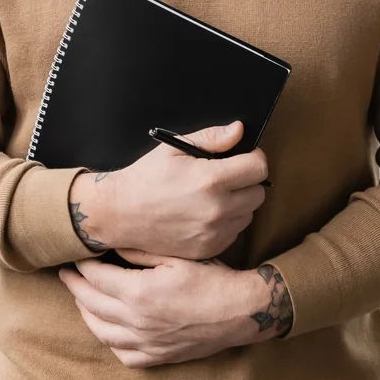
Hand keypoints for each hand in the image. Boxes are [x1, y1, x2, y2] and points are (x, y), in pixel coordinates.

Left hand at [59, 250, 291, 367]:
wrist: (239, 311)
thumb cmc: (210, 277)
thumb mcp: (176, 254)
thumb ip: (141, 249)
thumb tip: (114, 242)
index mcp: (139, 292)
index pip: (96, 278)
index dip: (82, 266)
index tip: (74, 256)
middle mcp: (137, 321)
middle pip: (92, 305)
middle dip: (75, 287)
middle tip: (66, 274)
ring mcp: (147, 343)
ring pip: (102, 333)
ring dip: (86, 313)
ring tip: (80, 298)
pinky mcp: (158, 357)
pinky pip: (123, 354)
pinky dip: (109, 341)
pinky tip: (108, 328)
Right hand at [68, 122, 267, 258]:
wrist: (121, 213)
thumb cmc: (146, 177)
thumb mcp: (174, 148)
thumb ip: (212, 138)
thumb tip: (239, 130)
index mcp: (211, 180)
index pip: (259, 168)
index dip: (254, 158)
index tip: (244, 156)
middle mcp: (217, 209)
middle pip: (259, 193)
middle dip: (247, 180)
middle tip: (227, 175)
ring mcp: (214, 233)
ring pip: (249, 215)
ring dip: (239, 203)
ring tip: (214, 195)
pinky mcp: (208, 249)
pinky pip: (234, 233)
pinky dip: (227, 222)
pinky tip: (207, 213)